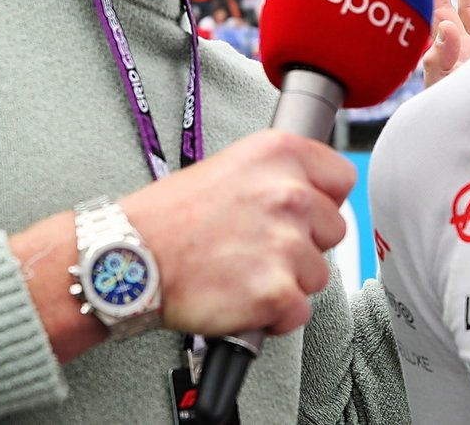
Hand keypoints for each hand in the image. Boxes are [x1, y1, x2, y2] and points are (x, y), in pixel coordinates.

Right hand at [121, 129, 353, 337]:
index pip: (341, 178)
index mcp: (279, 154)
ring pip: (318, 273)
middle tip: (257, 246)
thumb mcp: (229, 167)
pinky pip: (298, 312)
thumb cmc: (169, 218)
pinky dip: (273, 315)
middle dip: (303, 243)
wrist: (128, 258)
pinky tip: (241, 297)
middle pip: (334, 229)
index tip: (300, 213)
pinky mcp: (277, 291)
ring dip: (287, 280)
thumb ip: (277, 176)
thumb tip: (311, 194)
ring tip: (242, 271)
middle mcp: (289, 193)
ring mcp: (285, 244)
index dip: (321, 200)